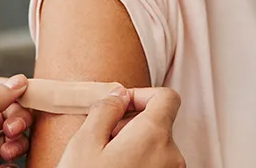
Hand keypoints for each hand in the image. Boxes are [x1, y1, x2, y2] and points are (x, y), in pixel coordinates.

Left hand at [0, 75, 33, 167]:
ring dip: (15, 144)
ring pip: (5, 138)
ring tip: (10, 154)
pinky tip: (7, 167)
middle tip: (14, 133)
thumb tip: (17, 81)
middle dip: (15, 121)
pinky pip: (2, 161)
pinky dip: (10, 164)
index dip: (12, 93)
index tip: (32, 100)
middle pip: (3, 113)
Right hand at [56, 86, 184, 167]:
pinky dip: (138, 163)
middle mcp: (171, 155)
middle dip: (131, 124)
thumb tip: (119, 94)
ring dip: (133, 146)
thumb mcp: (85, 142)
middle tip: (102, 140)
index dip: (142, 94)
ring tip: (105, 162)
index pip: (167, 97)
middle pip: (159, 123)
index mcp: (154, 135)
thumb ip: (105, 109)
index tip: (119, 105)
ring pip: (156, 147)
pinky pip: (155, 166)